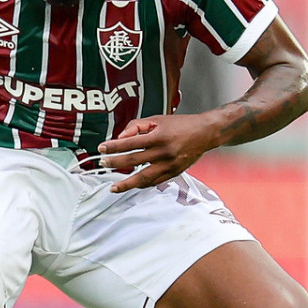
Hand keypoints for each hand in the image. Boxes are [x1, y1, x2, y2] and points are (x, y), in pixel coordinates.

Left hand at [96, 113, 219, 191]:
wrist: (206, 133)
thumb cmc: (180, 124)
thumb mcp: (157, 119)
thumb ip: (136, 126)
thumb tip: (120, 137)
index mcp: (159, 137)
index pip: (130, 143)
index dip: (113, 146)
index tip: (101, 148)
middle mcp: (164, 153)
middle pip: (134, 161)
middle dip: (115, 163)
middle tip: (103, 163)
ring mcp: (170, 165)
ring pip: (144, 178)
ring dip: (127, 183)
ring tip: (113, 187)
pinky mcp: (174, 173)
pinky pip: (155, 182)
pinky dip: (142, 184)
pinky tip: (131, 185)